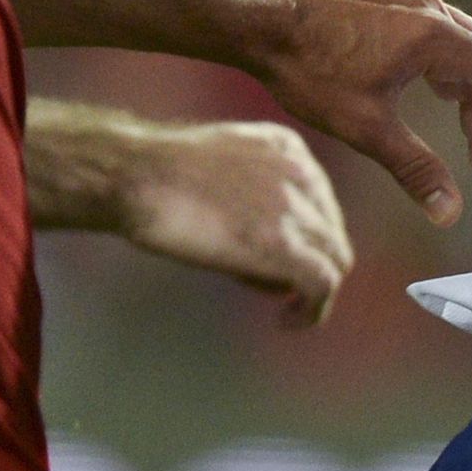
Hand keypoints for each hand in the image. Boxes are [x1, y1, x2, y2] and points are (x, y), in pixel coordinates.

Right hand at [109, 119, 354, 323]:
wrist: (137, 176)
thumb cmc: (158, 174)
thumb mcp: (223, 164)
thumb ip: (254, 190)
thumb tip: (266, 241)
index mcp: (288, 147)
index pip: (321, 204)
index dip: (304, 239)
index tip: (276, 260)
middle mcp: (301, 173)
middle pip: (332, 234)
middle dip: (311, 263)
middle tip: (277, 286)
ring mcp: (294, 209)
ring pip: (335, 260)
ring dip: (311, 291)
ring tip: (282, 308)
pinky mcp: (282, 246)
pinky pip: (323, 285)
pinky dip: (313, 311)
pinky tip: (286, 323)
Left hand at [231, 0, 471, 225]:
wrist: (253, 10)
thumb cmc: (307, 66)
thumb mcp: (364, 127)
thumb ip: (414, 168)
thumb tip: (450, 212)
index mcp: (437, 39)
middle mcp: (431, 10)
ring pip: (456, 49)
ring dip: (464, 90)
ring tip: (460, 125)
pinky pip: (430, 31)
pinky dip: (439, 65)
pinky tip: (417, 84)